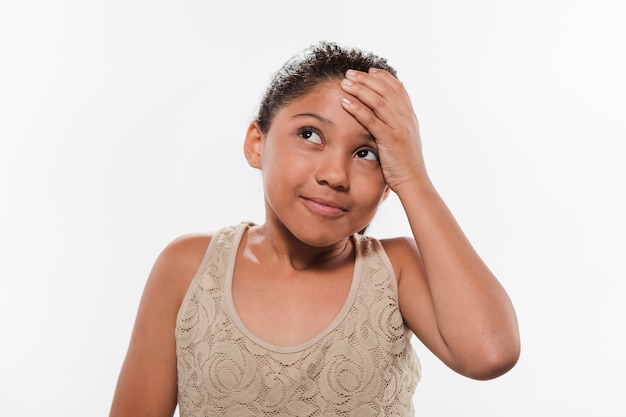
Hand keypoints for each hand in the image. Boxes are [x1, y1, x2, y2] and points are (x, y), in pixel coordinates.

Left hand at [340, 68, 426, 191]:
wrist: (414, 182)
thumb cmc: (405, 165)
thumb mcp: (404, 141)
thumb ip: (396, 127)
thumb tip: (384, 119)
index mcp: (410, 117)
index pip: (398, 89)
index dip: (383, 77)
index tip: (370, 70)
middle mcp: (406, 119)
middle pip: (386, 90)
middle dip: (366, 79)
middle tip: (350, 73)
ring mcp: (399, 128)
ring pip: (378, 101)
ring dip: (360, 89)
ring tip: (345, 82)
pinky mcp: (390, 139)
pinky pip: (371, 119)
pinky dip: (357, 108)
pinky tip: (345, 101)